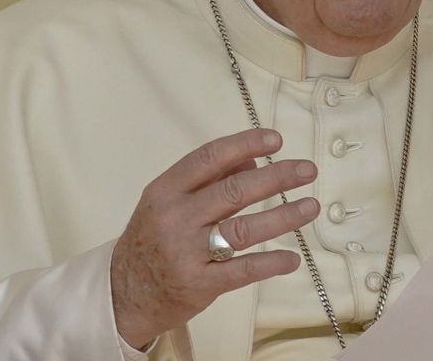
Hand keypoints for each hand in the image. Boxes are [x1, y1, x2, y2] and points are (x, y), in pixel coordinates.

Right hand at [110, 128, 318, 348]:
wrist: (122, 293)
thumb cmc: (152, 240)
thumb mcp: (168, 202)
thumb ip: (209, 180)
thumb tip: (253, 160)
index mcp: (166, 190)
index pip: (209, 158)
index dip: (245, 144)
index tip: (276, 140)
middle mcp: (175, 217)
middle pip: (233, 191)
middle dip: (276, 177)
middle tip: (307, 170)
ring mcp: (187, 252)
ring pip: (242, 229)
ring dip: (282, 217)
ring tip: (310, 207)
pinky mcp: (199, 284)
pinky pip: (242, 270)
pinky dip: (270, 263)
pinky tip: (292, 258)